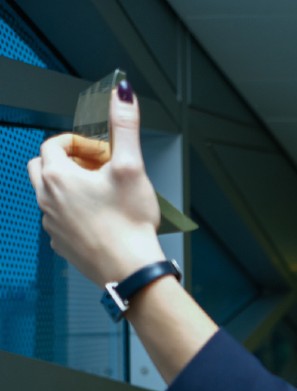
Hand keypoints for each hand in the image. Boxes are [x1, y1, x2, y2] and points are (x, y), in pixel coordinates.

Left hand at [27, 81, 163, 285]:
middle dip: (69, 162)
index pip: (55, 144)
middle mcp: (48, 199)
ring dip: (72, 188)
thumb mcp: (132, 166)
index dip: (81, 143)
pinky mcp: (62, 244)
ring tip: (104, 194)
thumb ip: (125, 126)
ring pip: (51, 195)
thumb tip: (122, 93)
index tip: (104, 152)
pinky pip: (60, 220)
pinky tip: (102, 219)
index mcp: (59, 177)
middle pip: (43, 167)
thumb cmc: (130, 222)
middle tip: (98, 169)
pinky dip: (76, 213)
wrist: (130, 269)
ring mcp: (52, 224)